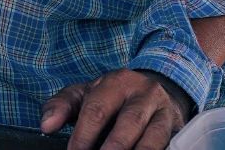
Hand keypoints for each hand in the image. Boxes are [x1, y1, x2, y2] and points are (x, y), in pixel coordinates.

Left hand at [41, 69, 192, 149]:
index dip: (84, 135)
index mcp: (116, 82)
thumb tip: (46, 125)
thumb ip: (61, 106)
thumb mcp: (85, 94)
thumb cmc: (112, 96)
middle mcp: (143, 93)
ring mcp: (164, 112)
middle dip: (112, 148)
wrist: (157, 87)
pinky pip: (169, 145)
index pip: (97, 110)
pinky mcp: (178, 128)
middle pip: (128, 123)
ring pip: (153, 137)